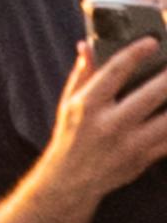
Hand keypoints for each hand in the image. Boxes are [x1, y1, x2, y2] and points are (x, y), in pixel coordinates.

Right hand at [46, 38, 166, 204]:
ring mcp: (129, 144)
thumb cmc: (71, 135)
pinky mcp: (144, 158)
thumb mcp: (69, 103)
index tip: (152, 42)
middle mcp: (109, 124)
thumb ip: (83, 74)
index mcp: (88, 106)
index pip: (115, 72)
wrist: (70, 181)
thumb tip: (87, 46)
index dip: (136, 53)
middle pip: (152, 93)